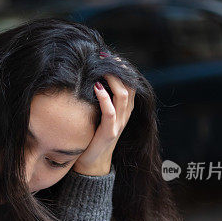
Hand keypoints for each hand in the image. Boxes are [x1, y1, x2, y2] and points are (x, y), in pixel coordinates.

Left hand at [73, 62, 134, 176]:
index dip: (123, 68)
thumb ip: (100, 100)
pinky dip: (104, 97)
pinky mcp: (109, 133)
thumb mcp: (98, 115)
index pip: (131, 83)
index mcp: (124, 110)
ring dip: (112, 78)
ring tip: (101, 66)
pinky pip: (110, 112)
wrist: (91, 164)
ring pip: (123, 95)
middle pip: (130, 85)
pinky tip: (96, 86)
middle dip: (118, 68)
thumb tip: (90, 78)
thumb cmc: (91, 137)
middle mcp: (124, 115)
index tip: (110, 55)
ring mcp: (118, 124)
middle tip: (104, 55)